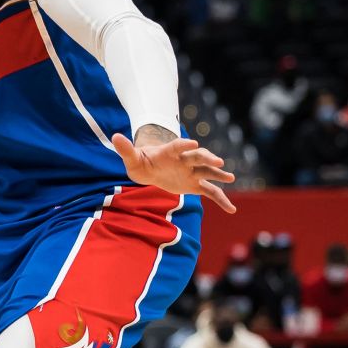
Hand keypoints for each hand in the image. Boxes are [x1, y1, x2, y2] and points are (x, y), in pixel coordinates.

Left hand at [110, 131, 235, 212]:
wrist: (152, 168)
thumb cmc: (142, 161)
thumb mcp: (132, 158)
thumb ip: (126, 149)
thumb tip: (115, 137)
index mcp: (170, 152)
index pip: (178, 146)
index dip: (185, 144)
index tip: (193, 143)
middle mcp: (185, 160)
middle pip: (198, 156)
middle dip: (208, 158)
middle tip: (219, 161)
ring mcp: (192, 172)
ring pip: (208, 172)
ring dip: (219, 175)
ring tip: (230, 178)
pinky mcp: (195, 185)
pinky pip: (210, 192)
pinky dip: (221, 200)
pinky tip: (231, 210)